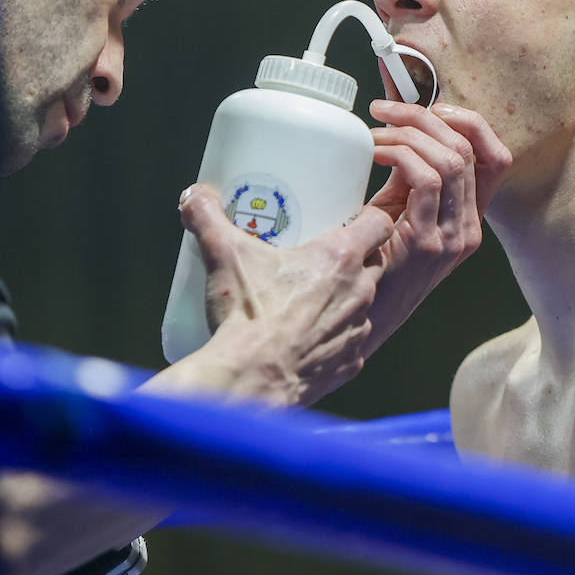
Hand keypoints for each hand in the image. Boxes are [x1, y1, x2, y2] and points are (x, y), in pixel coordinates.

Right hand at [176, 184, 393, 404]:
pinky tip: (310, 337)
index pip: (380, 224)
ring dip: (347, 299)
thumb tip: (194, 196)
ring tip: (314, 299)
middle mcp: (360, 291)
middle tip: (323, 258)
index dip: (370, 218)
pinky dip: (335, 338)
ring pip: (364, 304)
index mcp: (340, 258)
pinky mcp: (351, 362)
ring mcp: (358, 329)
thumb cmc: (247, 315)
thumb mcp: (224, 255)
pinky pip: (350, 342)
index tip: (352, 219)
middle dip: (358, 258)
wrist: (250, 379)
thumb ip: (208, 218)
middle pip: (376, 263)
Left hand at [362, 99, 511, 353]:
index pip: (497, 157)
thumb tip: (393, 129)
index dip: (470, 123)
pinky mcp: (428, 243)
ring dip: (408, 133)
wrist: (358, 322)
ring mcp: (453, 238)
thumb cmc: (371, 266)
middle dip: (424, 116)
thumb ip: (405, 178)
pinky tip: (375, 153)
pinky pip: (426, 180)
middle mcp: (470, 227)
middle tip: (384, 111)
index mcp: (470, 217)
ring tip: (375, 134)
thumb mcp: (397, 214)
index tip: (431, 106)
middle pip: (468, 149)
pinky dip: (400, 155)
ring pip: (450, 159)